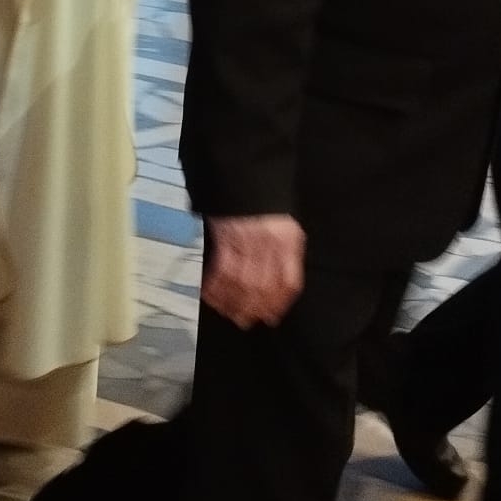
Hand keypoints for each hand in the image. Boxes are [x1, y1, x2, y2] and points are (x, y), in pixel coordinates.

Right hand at [202, 214, 305, 328]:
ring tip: (231, 314)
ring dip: (234, 302)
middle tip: (247, 320)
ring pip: (241, 282)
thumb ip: (288, 256)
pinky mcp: (225, 239)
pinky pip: (220, 270)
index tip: (272, 317)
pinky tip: (212, 295)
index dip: (279, 303)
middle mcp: (269, 245)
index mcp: (288, 243)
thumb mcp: (288, 229)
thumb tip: (282, 289)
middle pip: (263, 286)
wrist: (247, 180)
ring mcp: (246, 242)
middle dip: (255, 308)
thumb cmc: (268, 209)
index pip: (289, 282)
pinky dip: (215, 286)